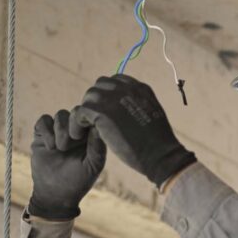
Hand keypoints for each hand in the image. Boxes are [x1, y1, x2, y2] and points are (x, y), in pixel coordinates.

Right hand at [27, 109, 106, 219]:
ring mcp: (58, 131)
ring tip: (59, 148)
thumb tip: (98, 125)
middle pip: (75, 112)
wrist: (55, 194)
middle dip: (72, 126)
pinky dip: (46, 130)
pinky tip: (50, 146)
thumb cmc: (78, 181)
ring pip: (60, 115)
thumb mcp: (92, 165)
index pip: (91, 116)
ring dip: (60, 129)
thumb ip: (97, 146)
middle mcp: (75, 130)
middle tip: (69, 144)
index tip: (82, 136)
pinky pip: (43, 120)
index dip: (87, 120)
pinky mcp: (42, 135)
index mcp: (90, 135)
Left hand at [70, 74, 195, 187]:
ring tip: (84, 131)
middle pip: (98, 88)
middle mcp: (125, 88)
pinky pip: (79, 113)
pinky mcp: (101, 112)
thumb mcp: (151, 115)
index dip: (106, 97)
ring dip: (84, 114)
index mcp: (139, 88)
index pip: (114, 82)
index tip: (105, 113)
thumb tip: (125, 108)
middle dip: (94, 104)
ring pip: (87, 99)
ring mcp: (112, 98)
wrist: (160, 155)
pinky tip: (79, 136)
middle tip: (93, 123)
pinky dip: (77, 125)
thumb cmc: (158, 144)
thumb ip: (138, 106)